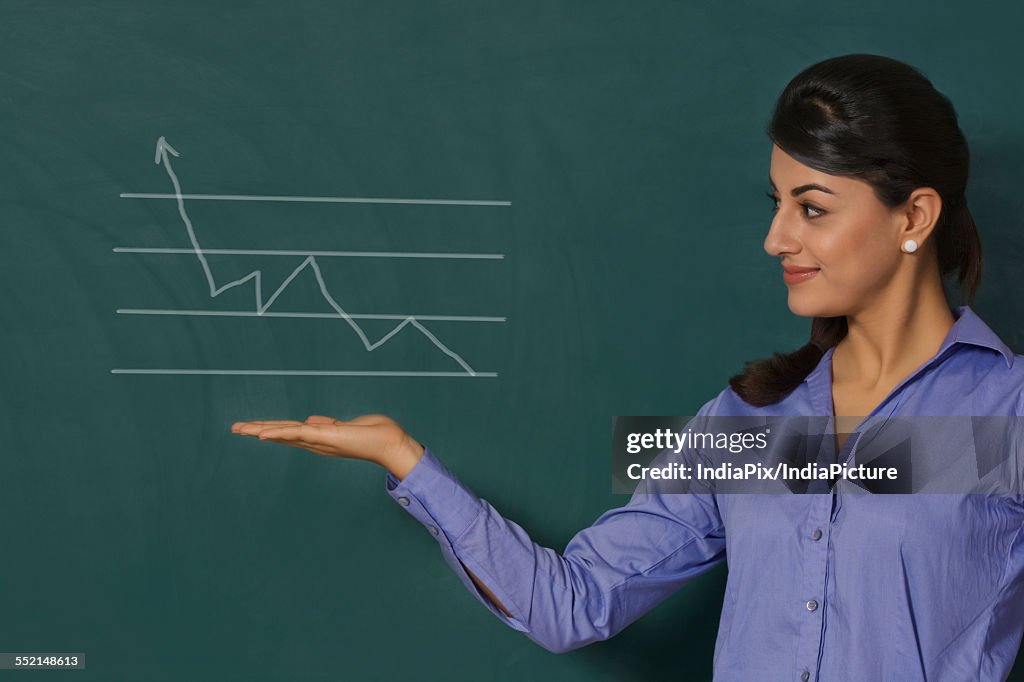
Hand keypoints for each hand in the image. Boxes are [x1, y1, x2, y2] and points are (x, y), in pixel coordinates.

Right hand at [231, 414, 424, 475]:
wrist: (390, 443)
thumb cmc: (374, 434)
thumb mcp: (347, 426)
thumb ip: (327, 424)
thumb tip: (310, 419)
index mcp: (320, 438)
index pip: (289, 431)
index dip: (270, 429)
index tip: (251, 428)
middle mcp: (316, 442)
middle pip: (280, 434)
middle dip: (257, 430)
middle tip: (234, 428)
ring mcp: (319, 440)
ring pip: (283, 433)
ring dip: (259, 430)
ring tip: (238, 429)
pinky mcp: (325, 437)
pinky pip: (297, 433)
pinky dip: (279, 433)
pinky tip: (262, 434)